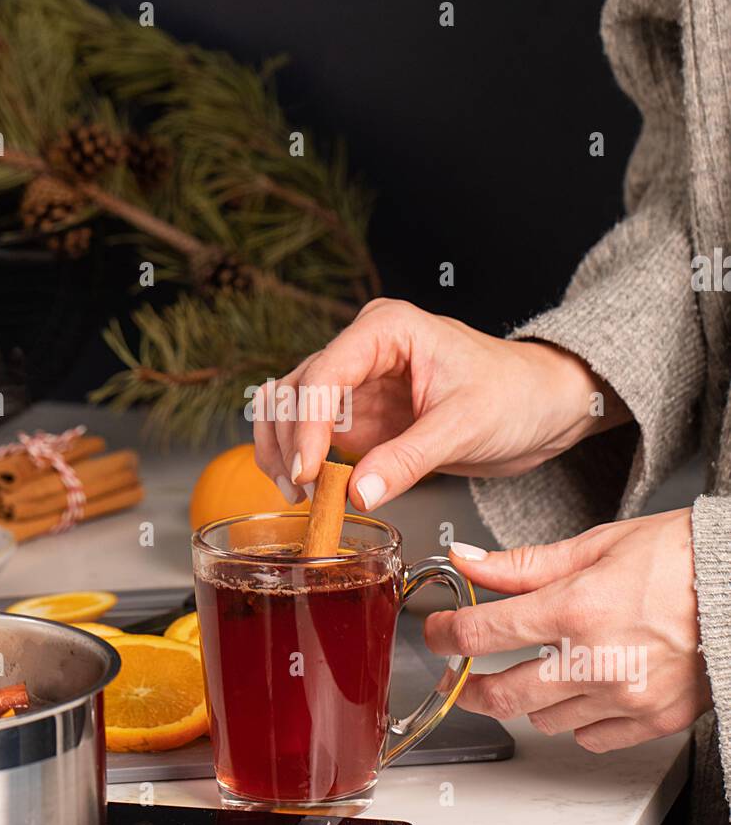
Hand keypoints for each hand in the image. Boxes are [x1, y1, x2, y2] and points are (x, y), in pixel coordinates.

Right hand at [253, 298, 628, 509]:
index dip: (307, 424)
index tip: (306, 471)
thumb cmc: (516, 393)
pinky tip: (310, 492)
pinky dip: (300, 461)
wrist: (541, 406)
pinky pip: (311, 436)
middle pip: (295, 388)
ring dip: (283, 451)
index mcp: (386, 329)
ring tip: (300, 495)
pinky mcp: (359, 417)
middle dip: (288, 440)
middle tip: (302, 491)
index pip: (325, 372)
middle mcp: (362, 349)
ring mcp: (356, 384)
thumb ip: (408, 459)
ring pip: (290, 409)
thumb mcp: (465, 427)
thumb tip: (357, 493)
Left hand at [430, 508, 710, 751]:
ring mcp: (625, 697)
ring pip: (543, 719)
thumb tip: (466, 560)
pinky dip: (577, 718)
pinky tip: (584, 690)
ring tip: (539, 671)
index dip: (443, 635)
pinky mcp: (653, 720)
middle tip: (460, 676)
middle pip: (501, 693)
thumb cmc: (680, 558)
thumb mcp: (595, 544)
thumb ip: (522, 564)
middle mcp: (596, 660)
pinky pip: (590, 737)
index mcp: (576, 608)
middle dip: (467, 686)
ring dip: (529, 698)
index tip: (435, 634)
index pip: (481, 633)